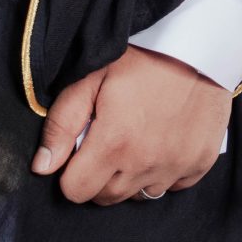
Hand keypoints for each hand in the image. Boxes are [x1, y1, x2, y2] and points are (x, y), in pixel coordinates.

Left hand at [30, 46, 230, 205]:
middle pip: (107, 197)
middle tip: (105, 143)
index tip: (79, 151)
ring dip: (129, 178)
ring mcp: (176, 166)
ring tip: (133, 143)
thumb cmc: (142, 57)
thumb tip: (42, 167)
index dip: (70, 174)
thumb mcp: (91, 77)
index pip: (76, 191)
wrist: (198, 44)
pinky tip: (160, 144)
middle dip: (97, 177)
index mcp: (114, 143)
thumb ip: (62, 123)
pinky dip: (161, 173)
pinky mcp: (199, 163)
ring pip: (139, 196)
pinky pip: (172, 186)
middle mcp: (145, 163)